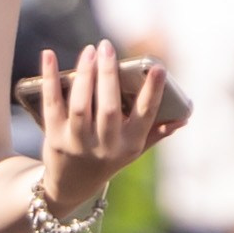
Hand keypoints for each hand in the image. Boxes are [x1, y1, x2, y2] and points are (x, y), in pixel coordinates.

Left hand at [36, 39, 172, 212]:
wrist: (72, 185)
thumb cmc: (108, 158)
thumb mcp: (134, 150)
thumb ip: (157, 132)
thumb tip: (184, 117)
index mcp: (130, 144)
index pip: (145, 115)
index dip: (153, 92)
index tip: (157, 68)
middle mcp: (105, 145)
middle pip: (108, 108)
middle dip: (109, 75)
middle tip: (106, 46)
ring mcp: (77, 142)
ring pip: (80, 106)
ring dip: (84, 75)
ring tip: (89, 51)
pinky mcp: (54, 137)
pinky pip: (51, 104)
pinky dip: (50, 79)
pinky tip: (49, 56)